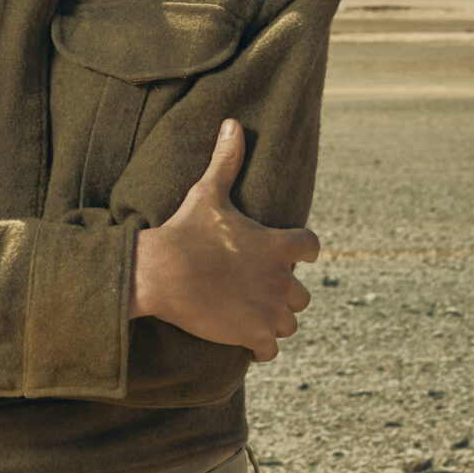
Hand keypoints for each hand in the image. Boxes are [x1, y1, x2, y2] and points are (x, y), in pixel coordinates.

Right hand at [128, 118, 317, 360]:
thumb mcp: (208, 193)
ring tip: (248, 317)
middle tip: (255, 292)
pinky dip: (260, 348)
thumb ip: (226, 160)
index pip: (310, 247)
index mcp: (277, 244)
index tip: (288, 256)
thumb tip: (232, 123)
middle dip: (284, 295)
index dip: (302, 252)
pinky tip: (242, 340)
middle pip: (302, 295)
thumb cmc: (185, 231)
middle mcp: (281, 278)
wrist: (163, 272)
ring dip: (273, 322)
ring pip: (288, 323)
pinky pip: (271, 349)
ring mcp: (269, 309)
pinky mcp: (254, 334)